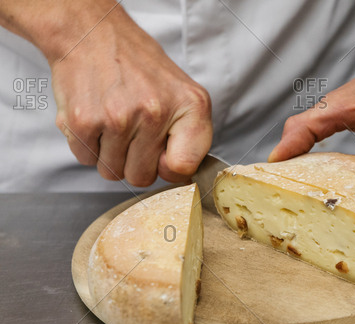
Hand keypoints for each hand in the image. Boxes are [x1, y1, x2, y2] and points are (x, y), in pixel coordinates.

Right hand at [50, 6, 211, 185]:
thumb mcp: (186, 95)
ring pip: (112, 172)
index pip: (183, 168)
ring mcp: (117, 118)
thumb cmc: (141, 70)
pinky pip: (86, 159)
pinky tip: (95, 118)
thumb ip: (192, 138)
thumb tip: (179, 175)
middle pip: (142, 177)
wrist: (93, 35)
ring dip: (110, 153)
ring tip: (114, 122)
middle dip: (135, 161)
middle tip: (132, 132)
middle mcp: (155, 112)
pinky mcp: (83, 121)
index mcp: (190, 107)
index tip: (161, 154)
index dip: (168, 168)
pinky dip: (88, 145)